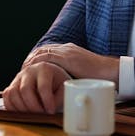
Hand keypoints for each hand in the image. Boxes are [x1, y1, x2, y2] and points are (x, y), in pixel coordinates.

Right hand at [3, 62, 68, 113]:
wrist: (50, 78)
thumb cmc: (58, 84)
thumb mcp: (64, 89)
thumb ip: (59, 99)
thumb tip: (50, 111)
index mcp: (44, 68)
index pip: (43, 87)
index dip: (46, 101)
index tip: (51, 112)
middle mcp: (29, 71)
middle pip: (25, 90)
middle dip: (33, 107)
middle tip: (41, 115)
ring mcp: (18, 78)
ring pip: (12, 93)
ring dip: (22, 108)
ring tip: (33, 115)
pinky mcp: (11, 86)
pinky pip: (6, 97)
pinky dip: (12, 107)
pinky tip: (22, 113)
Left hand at [5, 43, 119, 112]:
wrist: (112, 72)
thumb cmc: (100, 77)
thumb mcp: (82, 75)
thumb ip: (72, 76)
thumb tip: (65, 86)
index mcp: (70, 52)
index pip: (48, 52)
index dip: (37, 59)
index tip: (29, 68)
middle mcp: (67, 49)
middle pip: (42, 51)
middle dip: (31, 60)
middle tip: (22, 70)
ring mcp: (67, 52)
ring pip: (42, 53)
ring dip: (32, 62)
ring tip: (23, 71)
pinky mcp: (68, 57)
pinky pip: (48, 57)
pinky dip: (38, 63)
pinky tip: (31, 70)